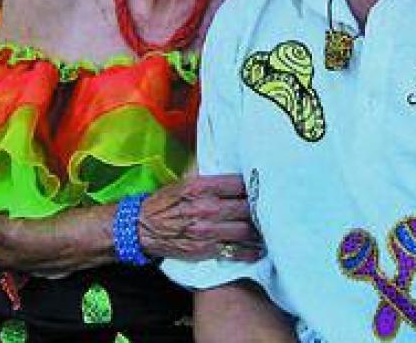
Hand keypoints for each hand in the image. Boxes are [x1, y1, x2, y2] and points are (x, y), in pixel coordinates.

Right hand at [138, 175, 261, 262]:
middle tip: (272, 208)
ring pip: (246, 231)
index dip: (254, 186)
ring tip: (269, 227)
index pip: (239, 184)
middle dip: (262, 208)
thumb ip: (206, 175)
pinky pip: (236, 251)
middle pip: (247, 208)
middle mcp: (206, 208)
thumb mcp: (183, 181)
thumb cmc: (164, 203)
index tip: (263, 187)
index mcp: (201, 187)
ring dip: (260, 230)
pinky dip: (251, 251)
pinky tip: (260, 248)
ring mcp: (207, 231)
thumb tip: (227, 163)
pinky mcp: (206, 250)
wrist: (142, 228)